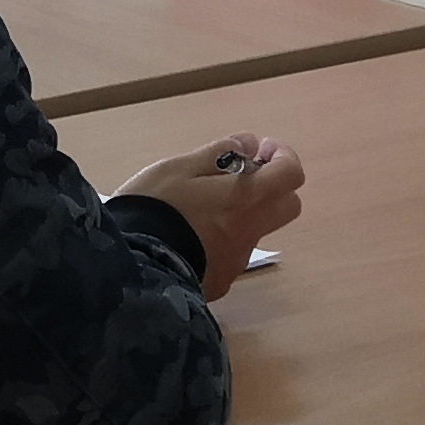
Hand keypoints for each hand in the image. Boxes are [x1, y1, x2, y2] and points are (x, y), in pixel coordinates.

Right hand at [119, 135, 305, 300]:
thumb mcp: (179, 167)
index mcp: (245, 198)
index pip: (291, 174)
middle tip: (238, 178)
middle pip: (287, 205)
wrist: (133, 266)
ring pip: (256, 230)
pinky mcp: (220, 281)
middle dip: (272, 187)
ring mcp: (237, 260)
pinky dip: (221, 240)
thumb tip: (248, 143)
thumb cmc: (155, 207)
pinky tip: (189, 238)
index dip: (282, 156)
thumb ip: (218, 153)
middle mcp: (250, 231)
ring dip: (243, 215)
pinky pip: (230, 254)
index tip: (258, 151)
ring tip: (201, 209)